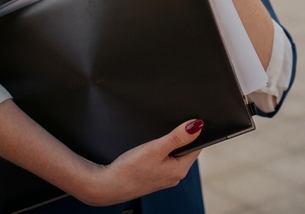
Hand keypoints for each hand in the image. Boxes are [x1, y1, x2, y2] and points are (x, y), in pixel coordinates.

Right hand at [81, 120, 203, 206]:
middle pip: (186, 150)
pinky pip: (164, 160)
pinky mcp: (154, 176)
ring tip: (160, 136)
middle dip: (181, 137)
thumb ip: (177, 137)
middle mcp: (175, 176)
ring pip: (174, 154)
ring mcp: (165, 177)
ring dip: (170, 143)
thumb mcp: (156, 148)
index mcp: (180, 170)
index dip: (194, 131)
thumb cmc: (129, 169)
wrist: (107, 185)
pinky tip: (151, 148)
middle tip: (171, 125)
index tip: (189, 119)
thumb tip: (197, 125)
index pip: (197, 146)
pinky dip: (161, 151)